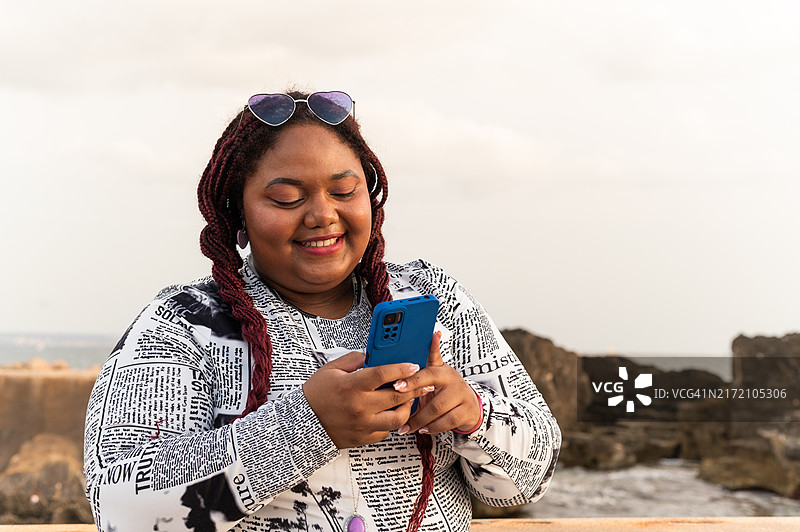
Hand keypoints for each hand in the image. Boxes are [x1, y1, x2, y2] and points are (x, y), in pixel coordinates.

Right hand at [302, 351, 432, 448]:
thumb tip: (373, 355)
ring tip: (409, 400)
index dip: (401, 368)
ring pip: (397, 418)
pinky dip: (391, 422)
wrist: (302, 422)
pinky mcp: (362, 438)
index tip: (413, 365)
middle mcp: (359, 406)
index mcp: (351, 386)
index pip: (383, 374)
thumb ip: (354, 359)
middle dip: (415, 388)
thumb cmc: (316, 394)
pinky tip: (391, 413)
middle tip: (424, 383)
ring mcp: (362, 424)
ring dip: (407, 408)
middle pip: (397, 396)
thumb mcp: (331, 369)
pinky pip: (386, 431)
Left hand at [395, 332, 481, 435]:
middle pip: (431, 384)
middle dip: (413, 393)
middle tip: (399, 401)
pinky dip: (433, 427)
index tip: (397, 383)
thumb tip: (396, 378)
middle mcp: (452, 378)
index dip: (412, 375)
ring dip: (420, 419)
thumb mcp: (434, 380)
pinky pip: (448, 421)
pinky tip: (424, 430)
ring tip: (407, 426)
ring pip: (437, 407)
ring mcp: (461, 394)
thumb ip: (419, 376)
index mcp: (440, 369)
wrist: (471, 406)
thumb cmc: (445, 392)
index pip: (426, 368)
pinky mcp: (467, 411)